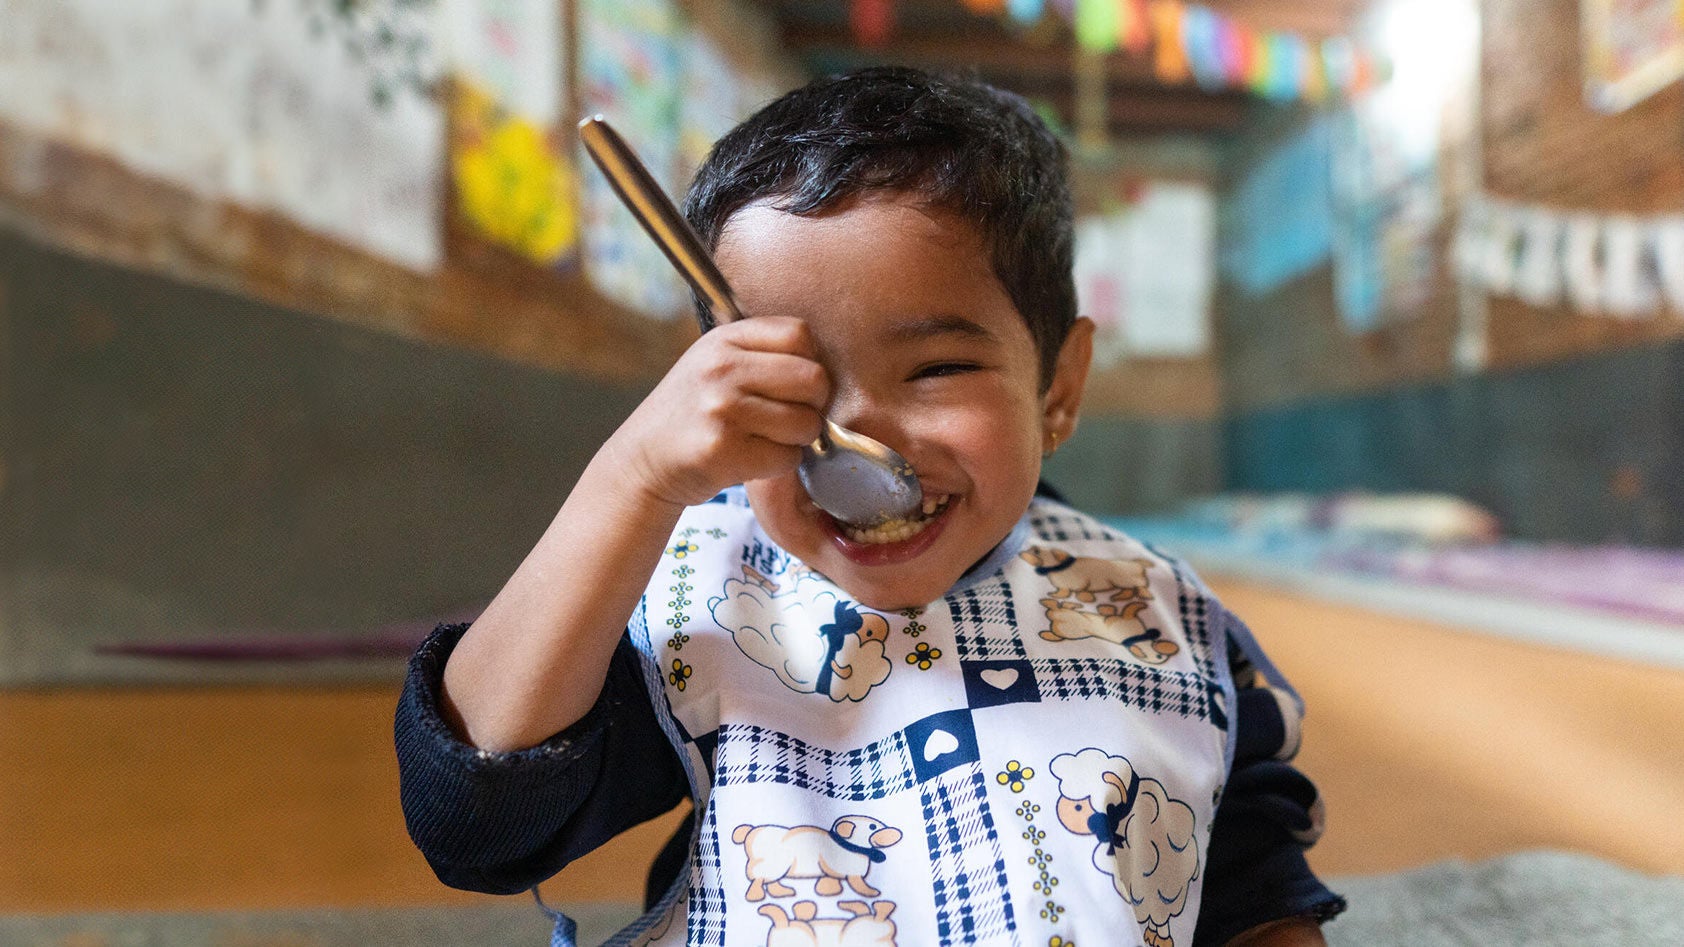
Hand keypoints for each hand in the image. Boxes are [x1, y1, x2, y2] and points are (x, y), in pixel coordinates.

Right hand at [607, 317, 828, 508]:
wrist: (642, 460)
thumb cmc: (690, 413)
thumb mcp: (712, 363)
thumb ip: (760, 353)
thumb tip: (825, 365)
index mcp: (723, 340)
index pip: (799, 333)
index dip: (811, 361)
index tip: (796, 383)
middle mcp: (721, 368)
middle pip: (813, 378)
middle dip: (813, 404)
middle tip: (792, 417)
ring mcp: (722, 408)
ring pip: (806, 422)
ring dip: (799, 439)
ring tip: (770, 439)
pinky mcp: (724, 450)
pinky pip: (787, 457)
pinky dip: (780, 464)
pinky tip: (754, 459)